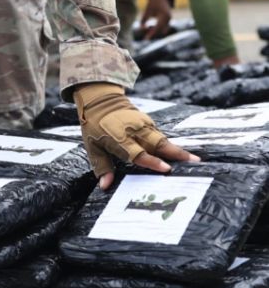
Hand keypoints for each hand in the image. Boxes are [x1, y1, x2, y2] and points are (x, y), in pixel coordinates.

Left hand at [73, 83, 199, 189]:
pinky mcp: (148, 122)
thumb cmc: (94, 127)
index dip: (153, 162)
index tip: (166, 169)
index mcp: (120, 139)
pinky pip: (160, 135)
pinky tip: (180, 153)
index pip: (138, 153)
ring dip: (178, 150)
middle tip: (195, 162)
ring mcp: (143, 125)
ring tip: (195, 159)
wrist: (101, 101)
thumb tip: (105, 186)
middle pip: (159, 144)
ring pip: (163, 139)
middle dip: (177, 154)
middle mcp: (135, 132)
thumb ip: (102, 167)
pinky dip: (170, 145)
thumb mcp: (93, 148)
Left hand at [140, 0, 171, 39]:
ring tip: (148, 33)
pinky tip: (151, 30)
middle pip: (160, 31)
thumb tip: (141, 29)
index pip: (157, 27)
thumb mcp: (147, 11)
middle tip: (145, 38)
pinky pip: (164, 28)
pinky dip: (158, 30)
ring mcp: (169, 19)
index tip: (145, 39)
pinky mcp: (169, 20)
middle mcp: (168, 18)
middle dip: (153, 34)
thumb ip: (143, 20)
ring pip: (163, 31)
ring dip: (155, 32)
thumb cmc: (153, 3)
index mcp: (163, 15)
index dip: (151, 34)